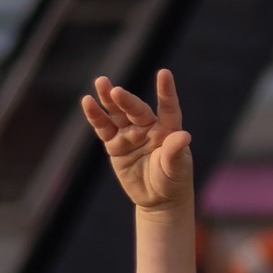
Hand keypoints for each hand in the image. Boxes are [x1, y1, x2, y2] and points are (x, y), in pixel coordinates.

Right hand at [81, 69, 193, 211]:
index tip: (164, 73)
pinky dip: (96, 116)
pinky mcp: (115, 144)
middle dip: (126, 100)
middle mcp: (148, 127)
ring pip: (118, 113)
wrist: (158, 199)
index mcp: (168, 129)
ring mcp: (130, 134)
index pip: (168, 108)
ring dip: (108, 98)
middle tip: (116, 90)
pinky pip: (104, 127)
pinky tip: (88, 102)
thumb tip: (184, 136)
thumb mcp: (177, 168)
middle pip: (136, 109)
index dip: (166, 92)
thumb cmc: (173, 180)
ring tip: (101, 82)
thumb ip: (176, 152)